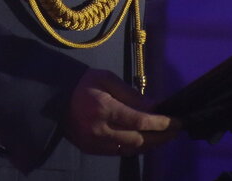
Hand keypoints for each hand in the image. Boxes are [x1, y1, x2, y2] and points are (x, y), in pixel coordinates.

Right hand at [62, 69, 178, 157]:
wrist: (54, 98)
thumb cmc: (83, 84)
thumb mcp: (107, 79)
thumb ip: (131, 94)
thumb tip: (155, 106)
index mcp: (103, 108)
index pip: (139, 121)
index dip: (161, 123)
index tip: (177, 121)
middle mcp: (99, 129)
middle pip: (139, 139)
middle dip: (161, 136)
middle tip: (176, 130)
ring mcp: (94, 143)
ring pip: (131, 149)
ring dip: (151, 144)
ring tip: (165, 136)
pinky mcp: (91, 150)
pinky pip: (120, 152)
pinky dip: (136, 147)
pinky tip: (147, 140)